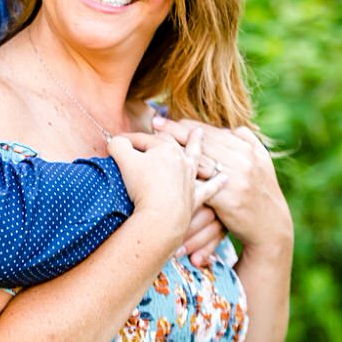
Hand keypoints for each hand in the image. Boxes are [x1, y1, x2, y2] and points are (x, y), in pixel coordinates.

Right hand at [108, 128, 225, 252]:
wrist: (162, 216)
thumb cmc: (143, 186)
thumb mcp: (124, 160)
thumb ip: (119, 145)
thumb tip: (117, 141)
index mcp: (165, 149)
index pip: (145, 139)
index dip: (128, 140)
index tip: (117, 142)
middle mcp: (182, 161)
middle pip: (173, 143)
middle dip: (167, 133)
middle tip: (165, 124)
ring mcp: (191, 178)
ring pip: (195, 158)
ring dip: (197, 145)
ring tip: (199, 135)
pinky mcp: (195, 197)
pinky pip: (210, 188)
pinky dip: (217, 183)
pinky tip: (225, 178)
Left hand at [155, 117, 292, 252]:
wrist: (271, 226)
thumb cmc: (262, 193)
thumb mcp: (263, 163)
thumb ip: (248, 143)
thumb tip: (232, 127)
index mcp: (248, 150)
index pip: (213, 133)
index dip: (188, 125)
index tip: (168, 118)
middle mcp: (243, 161)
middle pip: (203, 142)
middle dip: (176, 131)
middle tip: (154, 122)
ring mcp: (236, 179)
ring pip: (199, 159)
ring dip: (174, 150)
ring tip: (153, 141)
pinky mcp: (227, 199)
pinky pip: (199, 184)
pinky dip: (180, 176)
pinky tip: (162, 170)